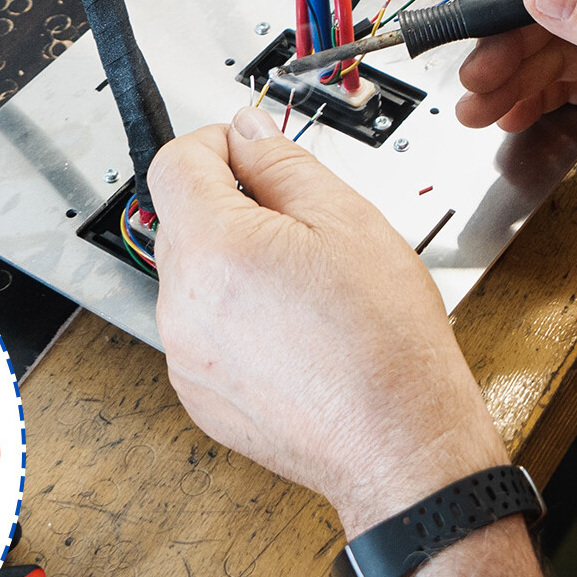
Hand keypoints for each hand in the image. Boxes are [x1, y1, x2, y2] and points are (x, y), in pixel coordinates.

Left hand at [148, 108, 505, 535]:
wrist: (401, 446)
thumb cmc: (385, 342)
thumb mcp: (346, 219)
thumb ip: (282, 162)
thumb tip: (247, 130)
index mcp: (212, 248)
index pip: (174, 161)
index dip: (217, 145)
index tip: (253, 154)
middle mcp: (180, 304)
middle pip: (184, 219)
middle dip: (234, 208)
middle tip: (304, 230)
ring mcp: (184, 355)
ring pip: (195, 276)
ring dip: (235, 266)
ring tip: (306, 292)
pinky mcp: (197, 393)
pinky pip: (202, 330)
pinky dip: (236, 320)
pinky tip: (294, 334)